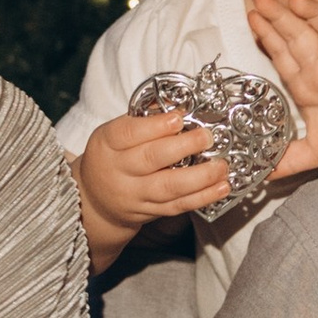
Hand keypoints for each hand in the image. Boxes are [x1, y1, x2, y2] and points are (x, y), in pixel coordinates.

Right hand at [74, 107, 230, 264]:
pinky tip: (221, 187)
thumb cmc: (111, 157)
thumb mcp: (114, 133)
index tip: (179, 118)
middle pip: (151, 159)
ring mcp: (135, 194)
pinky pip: (178, 206)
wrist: (96, 200)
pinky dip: (203, 197)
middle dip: (184, 147)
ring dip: (200, 177)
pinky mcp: (150, 212)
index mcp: (107, 144)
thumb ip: (143, 120)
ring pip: (168, 187)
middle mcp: (119, 171)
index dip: (155, 126)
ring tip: (221, 165)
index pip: (128, 133)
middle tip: (207, 137)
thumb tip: (180, 105)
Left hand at [245, 0, 317, 178]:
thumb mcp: (314, 152)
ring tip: (296, 2)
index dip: (266, 36)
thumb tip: (263, 176)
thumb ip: (289, 161)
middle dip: (279, 17)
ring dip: (313, 16)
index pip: (281, 53)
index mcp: (305, 82)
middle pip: (297, 35)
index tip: (251, 17)